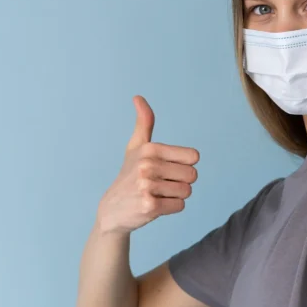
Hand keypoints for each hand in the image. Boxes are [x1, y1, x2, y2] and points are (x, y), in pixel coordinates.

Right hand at [96, 96, 199, 234]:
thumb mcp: (136, 147)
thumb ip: (144, 123)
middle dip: (181, 182)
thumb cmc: (129, 175)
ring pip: (187, 191)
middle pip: (192, 175)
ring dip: (176, 195)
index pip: (194, 157)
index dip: (184, 165)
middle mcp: (147, 165)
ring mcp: (147, 186)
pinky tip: (155, 205)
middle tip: (161, 184)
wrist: (112, 210)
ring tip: (157, 194)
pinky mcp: (149, 206)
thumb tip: (138, 97)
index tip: (167, 169)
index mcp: (150, 149)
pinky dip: (171, 208)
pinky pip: (180, 206)